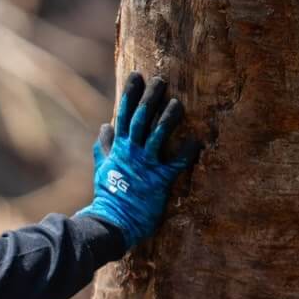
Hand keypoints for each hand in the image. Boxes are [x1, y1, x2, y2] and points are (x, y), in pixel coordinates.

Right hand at [77, 72, 199, 248]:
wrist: (113, 222)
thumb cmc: (109, 196)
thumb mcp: (103, 168)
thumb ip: (104, 146)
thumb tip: (105, 126)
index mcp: (119, 148)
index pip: (124, 115)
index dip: (130, 94)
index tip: (136, 76)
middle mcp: (132, 153)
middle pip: (141, 119)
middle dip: (150, 98)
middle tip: (160, 79)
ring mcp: (145, 166)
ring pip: (156, 136)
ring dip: (166, 118)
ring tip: (177, 102)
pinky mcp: (159, 181)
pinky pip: (175, 163)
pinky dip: (186, 152)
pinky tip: (196, 140)